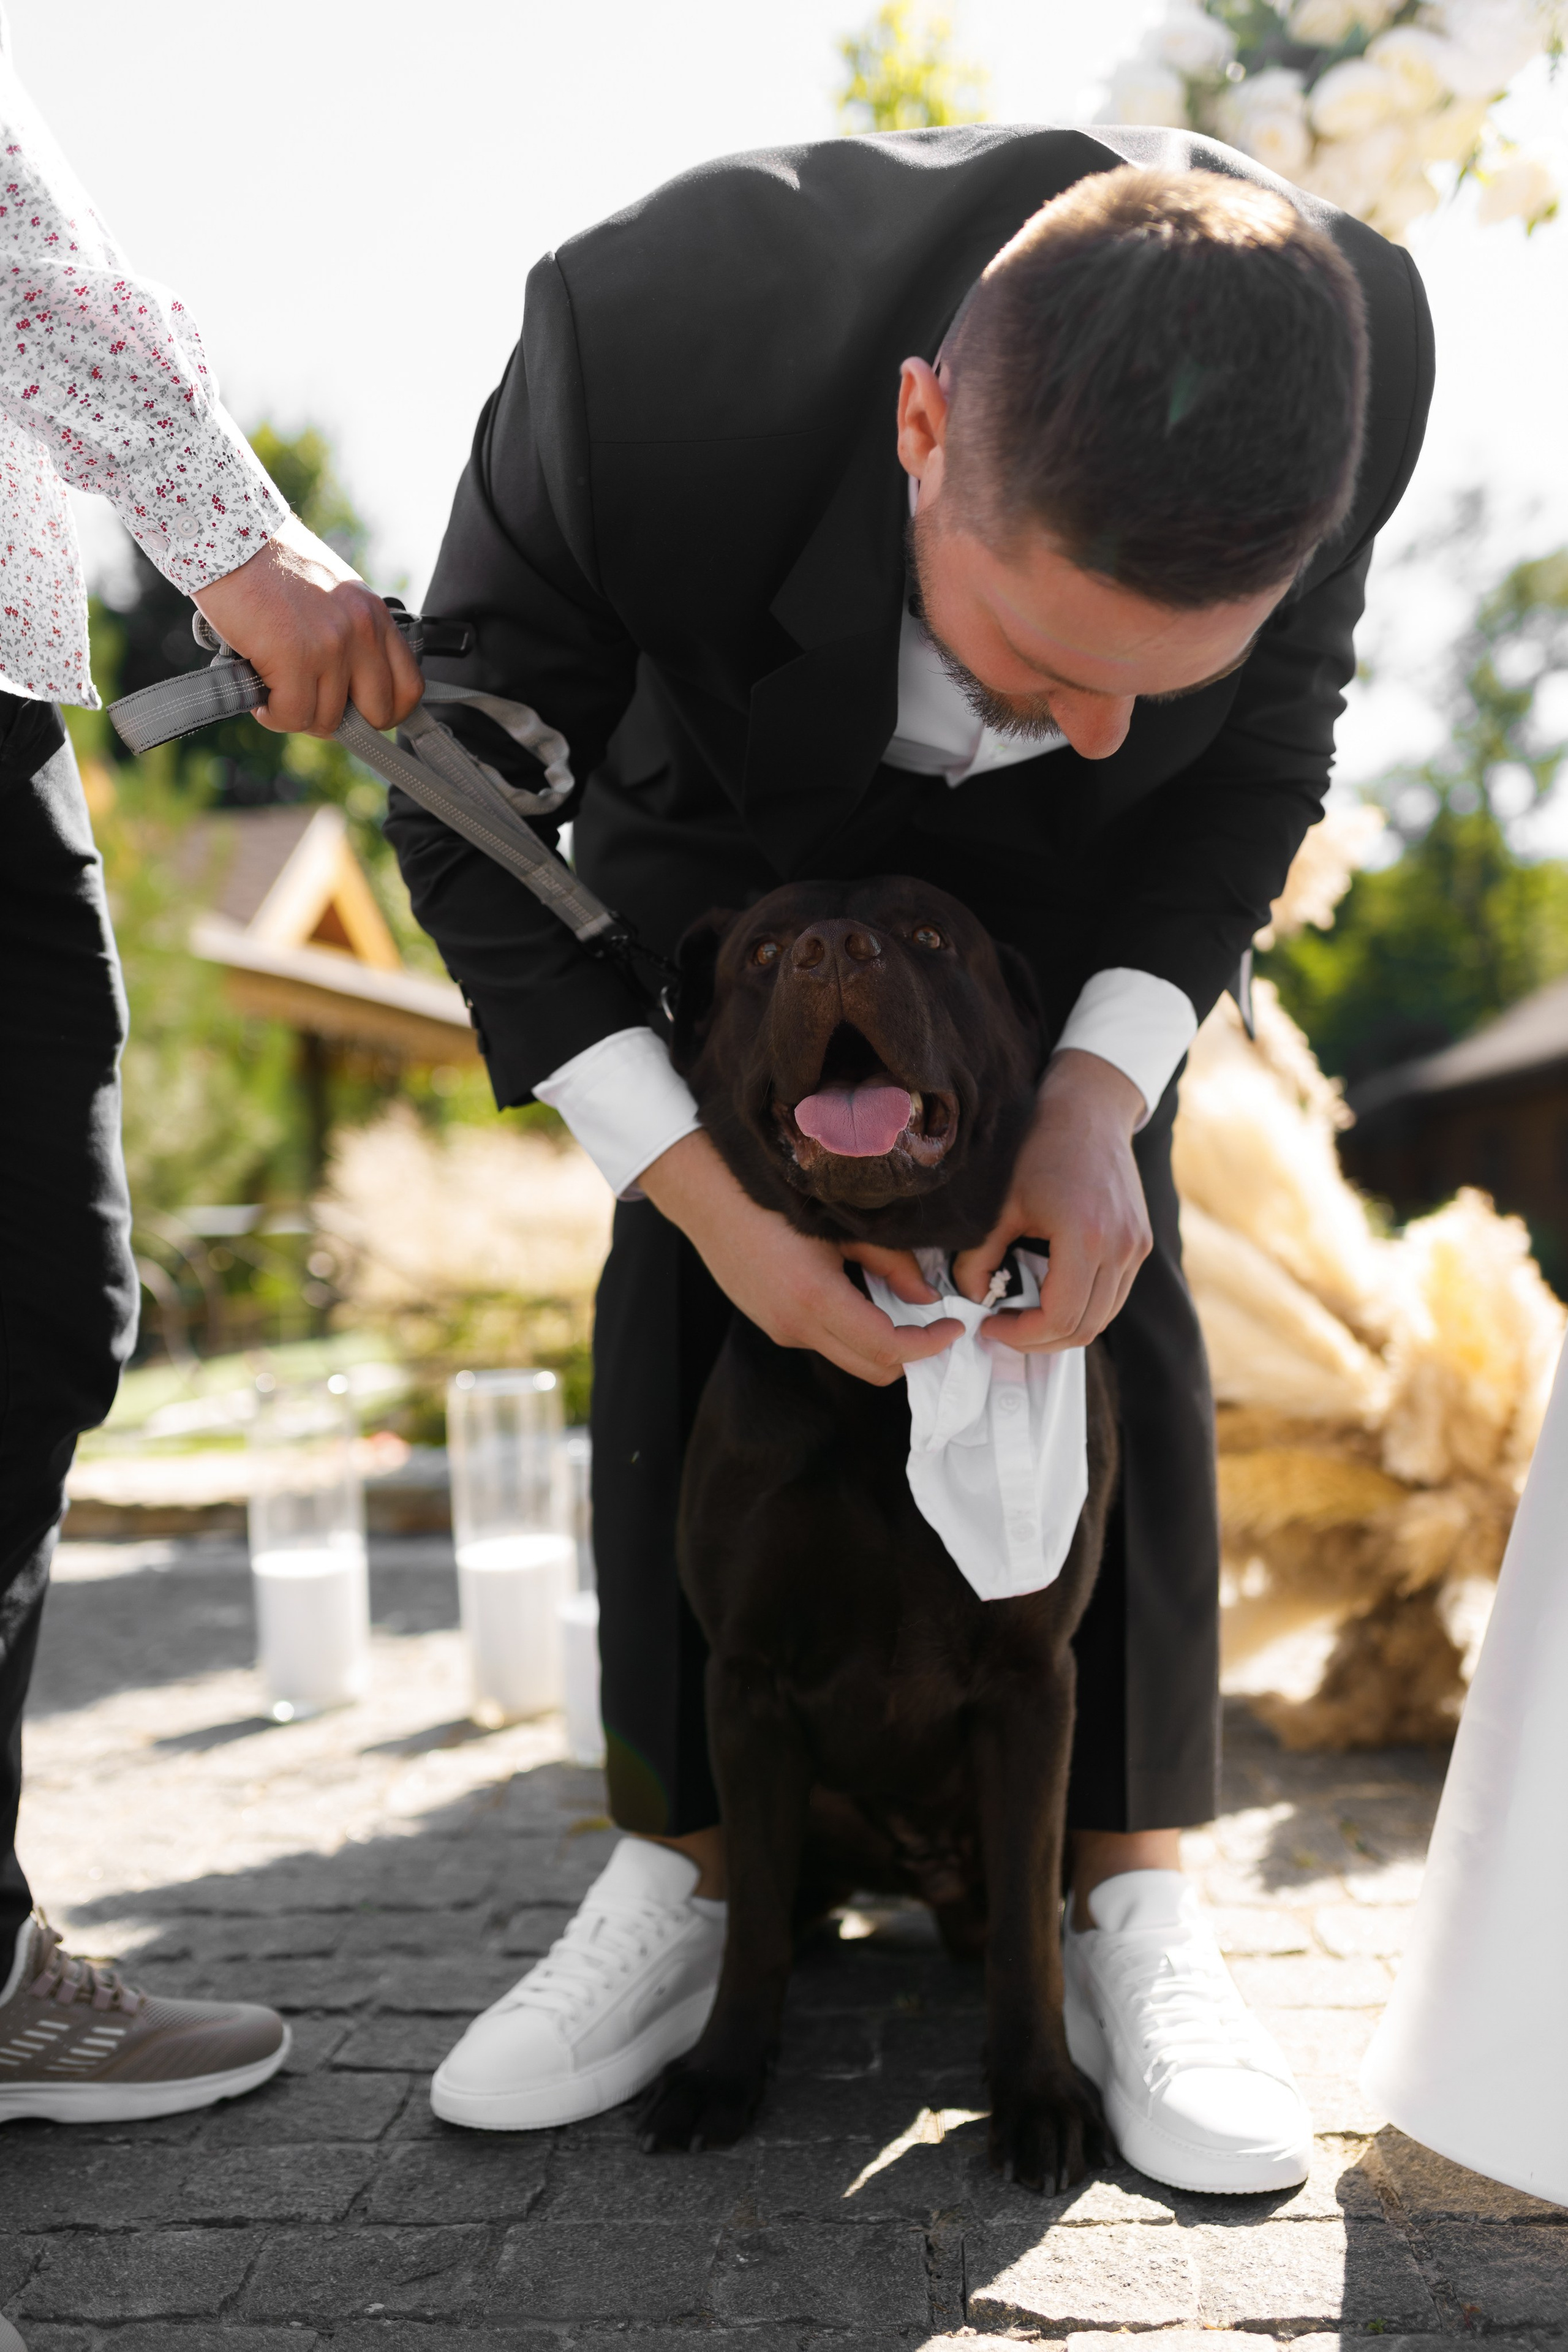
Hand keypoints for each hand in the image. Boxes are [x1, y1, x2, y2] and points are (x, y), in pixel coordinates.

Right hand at [192, 512, 423, 737]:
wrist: (228, 535)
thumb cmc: (270, 567)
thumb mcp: (332, 595)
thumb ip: (350, 636)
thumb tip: (349, 692)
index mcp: (375, 616)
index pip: (409, 688)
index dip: (384, 712)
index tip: (356, 713)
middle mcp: (362, 631)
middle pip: (376, 714)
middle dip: (340, 720)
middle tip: (308, 702)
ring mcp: (331, 645)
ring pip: (327, 720)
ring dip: (296, 714)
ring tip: (273, 688)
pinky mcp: (295, 656)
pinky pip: (293, 715)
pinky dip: (272, 714)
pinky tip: (258, 693)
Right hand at [639, 1130, 962, 1385]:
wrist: (706, 1196)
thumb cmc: (772, 1197)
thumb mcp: (841, 1224)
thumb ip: (891, 1263)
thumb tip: (926, 1298)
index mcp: (815, 1299)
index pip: (887, 1348)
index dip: (928, 1345)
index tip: (953, 1328)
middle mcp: (795, 1326)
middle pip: (871, 1368)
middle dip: (911, 1355)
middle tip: (937, 1326)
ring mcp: (780, 1330)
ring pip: (848, 1357)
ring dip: (881, 1344)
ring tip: (904, 1308)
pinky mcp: (771, 1325)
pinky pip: (824, 1341)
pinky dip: (853, 1332)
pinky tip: (862, 1297)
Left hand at [950, 1049, 1150, 1351]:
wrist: (1090, 1110)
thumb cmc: (1041, 1149)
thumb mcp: (999, 1204)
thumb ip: (979, 1256)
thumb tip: (968, 1297)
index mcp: (1085, 1238)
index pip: (1059, 1318)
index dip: (1022, 1336)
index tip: (991, 1325)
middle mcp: (1121, 1248)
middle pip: (1084, 1328)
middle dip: (1039, 1340)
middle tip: (1003, 1328)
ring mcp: (1136, 1247)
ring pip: (1103, 1317)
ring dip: (1063, 1328)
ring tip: (1024, 1316)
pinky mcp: (1140, 1243)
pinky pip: (1114, 1296)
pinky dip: (1083, 1307)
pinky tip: (1050, 1295)